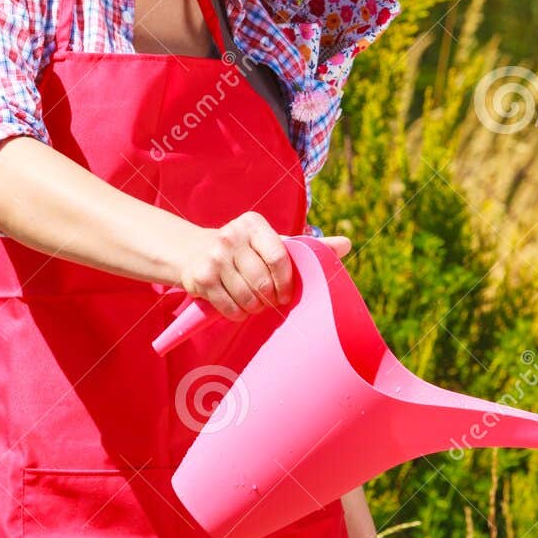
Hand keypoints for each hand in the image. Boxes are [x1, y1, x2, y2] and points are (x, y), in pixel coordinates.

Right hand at [174, 211, 350, 320]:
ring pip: (247, 297)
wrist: (191, 250)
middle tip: (269, 301)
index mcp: (253, 224)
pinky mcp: (200, 277)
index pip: (279, 258)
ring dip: (254, 308)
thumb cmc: (243, 250)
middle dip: (270, 299)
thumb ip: (307, 246)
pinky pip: (230, 307)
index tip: (286, 294)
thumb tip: (347, 243)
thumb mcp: (271, 242)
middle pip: (263, 282)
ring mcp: (214, 256)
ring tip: (253, 303)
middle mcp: (231, 236)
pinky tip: (237, 307)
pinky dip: (237, 314)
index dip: (287, 283)